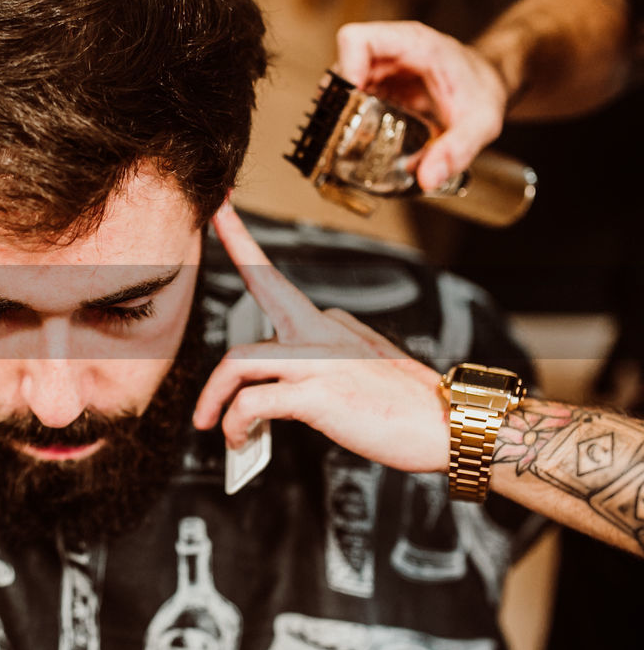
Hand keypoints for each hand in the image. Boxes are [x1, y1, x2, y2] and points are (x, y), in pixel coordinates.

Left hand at [192, 203, 449, 473]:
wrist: (450, 425)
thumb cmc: (406, 405)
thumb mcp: (360, 366)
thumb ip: (317, 363)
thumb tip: (276, 383)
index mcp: (327, 322)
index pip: (272, 276)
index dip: (240, 241)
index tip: (220, 210)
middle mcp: (319, 332)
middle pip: (249, 318)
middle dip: (214, 359)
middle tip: (199, 402)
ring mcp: (316, 360)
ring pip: (237, 363)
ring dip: (214, 399)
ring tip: (212, 426)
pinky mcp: (316, 393)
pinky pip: (252, 403)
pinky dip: (236, 424)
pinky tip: (240, 440)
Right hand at [335, 21, 509, 190]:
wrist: (490, 83)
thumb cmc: (485, 92)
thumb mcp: (481, 124)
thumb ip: (457, 150)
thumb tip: (426, 178)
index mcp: (413, 45)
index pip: (358, 40)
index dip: (345, 68)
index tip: (351, 101)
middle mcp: (391, 52)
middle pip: (341, 67)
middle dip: (338, 103)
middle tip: (346, 135)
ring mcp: (381, 70)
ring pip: (341, 85)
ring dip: (341, 114)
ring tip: (351, 141)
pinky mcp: (377, 86)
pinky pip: (350, 98)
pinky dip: (349, 119)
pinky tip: (360, 139)